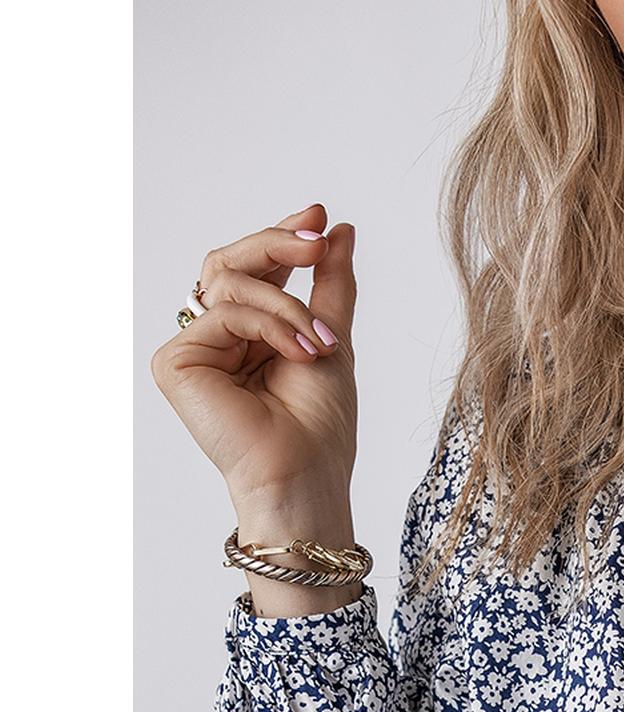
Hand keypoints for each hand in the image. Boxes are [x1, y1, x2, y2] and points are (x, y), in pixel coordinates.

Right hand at [149, 201, 357, 512]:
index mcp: (246, 333)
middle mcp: (214, 338)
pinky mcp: (176, 363)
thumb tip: (338, 229)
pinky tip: (298, 354)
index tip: (320, 217)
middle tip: (316, 241)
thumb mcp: (330, 337)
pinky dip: (268, 327)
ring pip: (231, 283)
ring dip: (287, 307)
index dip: (282, 238)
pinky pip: (224, 313)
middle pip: (230, 263)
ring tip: (319, 342)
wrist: (305, 473)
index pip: (254, 269)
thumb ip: (329, 284)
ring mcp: (192, 349)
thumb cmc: (319, 426)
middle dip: (279, 246)